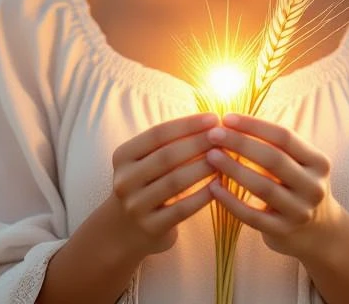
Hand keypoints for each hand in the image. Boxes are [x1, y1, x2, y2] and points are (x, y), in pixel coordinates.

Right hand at [105, 112, 220, 256]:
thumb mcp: (146, 162)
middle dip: (199, 143)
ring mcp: (135, 205)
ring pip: (175, 182)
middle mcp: (125, 180)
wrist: (123, 232)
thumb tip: (211, 122)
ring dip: (204, 168)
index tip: (214, 118)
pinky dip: (202, 196)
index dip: (188, 124)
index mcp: (123, 156)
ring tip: (225, 159)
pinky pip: (182, 209)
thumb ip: (170, 144)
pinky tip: (219, 186)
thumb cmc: (146, 186)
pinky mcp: (150, 227)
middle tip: (224, 137)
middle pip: (167, 156)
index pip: (158, 134)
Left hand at [204, 113, 342, 260]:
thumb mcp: (299, 164)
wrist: (318, 232)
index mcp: (318, 162)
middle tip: (213, 134)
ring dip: (233, 169)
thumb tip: (233, 121)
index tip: (227, 118)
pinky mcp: (283, 232)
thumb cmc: (297, 186)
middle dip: (240, 143)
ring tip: (210, 156)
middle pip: (274, 159)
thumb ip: (274, 145)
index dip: (254, 125)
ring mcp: (299, 211)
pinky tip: (213, 188)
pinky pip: (252, 216)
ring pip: (263, 187)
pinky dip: (230, 201)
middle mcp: (313, 186)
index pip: (284, 137)